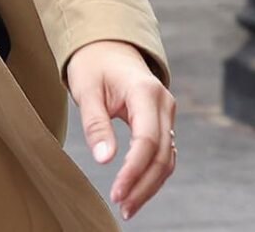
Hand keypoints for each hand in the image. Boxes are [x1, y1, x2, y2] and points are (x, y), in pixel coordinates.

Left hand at [65, 38, 176, 218]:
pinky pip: (163, 153)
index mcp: (146, 92)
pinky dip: (152, 173)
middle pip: (162, 155)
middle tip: (123, 207)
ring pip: (167, 158)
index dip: (133, 171)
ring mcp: (167, 114)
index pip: (147, 140)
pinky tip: (136, 189)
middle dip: (144, 185)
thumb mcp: (86, 91)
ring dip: (150, 185)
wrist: (106, 46)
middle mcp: (164, 104)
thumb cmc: (93, 65)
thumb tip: (104, 160)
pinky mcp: (162, 122)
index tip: (117, 192)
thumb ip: (96, 125)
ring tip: (128, 206)